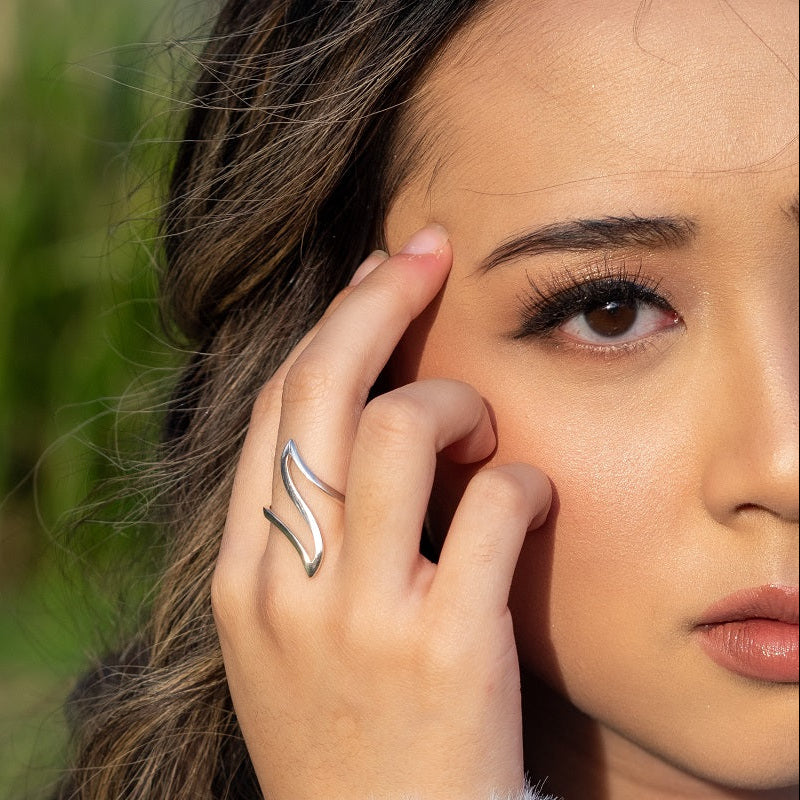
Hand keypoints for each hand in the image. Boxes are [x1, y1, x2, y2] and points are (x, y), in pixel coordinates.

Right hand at [212, 225, 551, 799]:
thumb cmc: (347, 735)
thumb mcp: (290, 636)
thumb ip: (304, 535)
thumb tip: (354, 425)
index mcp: (244, 575)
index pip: (277, 409)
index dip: (330, 328)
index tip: (374, 277)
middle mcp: (288, 583)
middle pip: (321, 391)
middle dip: (376, 302)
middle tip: (425, 251)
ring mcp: (361, 617)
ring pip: (401, 430)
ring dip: (456, 402)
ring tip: (484, 427)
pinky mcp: (444, 647)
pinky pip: (491, 508)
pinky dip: (520, 484)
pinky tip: (527, 503)